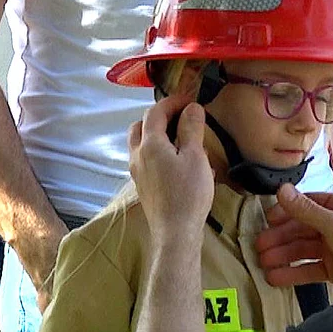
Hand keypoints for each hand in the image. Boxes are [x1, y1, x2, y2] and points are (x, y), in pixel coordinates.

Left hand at [128, 97, 214, 243]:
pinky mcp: (142, 185)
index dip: (172, 102)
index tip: (190, 100)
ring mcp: (137, 172)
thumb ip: (191, 129)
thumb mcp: (195, 157)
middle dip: (158, 117)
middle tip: (180, 117)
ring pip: (139, 144)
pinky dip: (157, 151)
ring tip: (178, 139)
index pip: (155, 113)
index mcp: (150, 144)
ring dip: (155, 134)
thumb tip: (192, 108)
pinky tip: (176, 162)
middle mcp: (137, 155)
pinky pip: (145, 160)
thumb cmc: (188, 193)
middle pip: (140, 126)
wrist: (175, 231)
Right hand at [257, 186, 332, 294]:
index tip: (268, 219)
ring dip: (282, 255)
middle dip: (280, 237)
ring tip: (263, 263)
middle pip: (301, 228)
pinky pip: (308, 269)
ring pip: (302, 249)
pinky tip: (275, 277)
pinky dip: (292, 272)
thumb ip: (306, 210)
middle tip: (259, 246)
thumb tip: (282, 189)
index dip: (286, 211)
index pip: (308, 204)